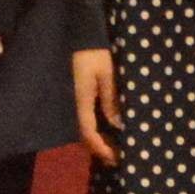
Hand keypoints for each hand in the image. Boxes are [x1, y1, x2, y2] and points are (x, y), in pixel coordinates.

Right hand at [73, 46, 121, 165]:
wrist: (80, 34)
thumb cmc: (94, 52)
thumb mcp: (107, 73)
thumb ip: (111, 98)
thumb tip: (117, 124)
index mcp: (81, 100)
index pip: (88, 132)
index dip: (101, 148)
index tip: (116, 157)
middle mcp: (76, 104)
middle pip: (84, 136)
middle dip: (100, 150)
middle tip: (119, 159)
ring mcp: (76, 101)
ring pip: (85, 129)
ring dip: (98, 141)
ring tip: (116, 148)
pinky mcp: (80, 96)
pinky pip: (87, 119)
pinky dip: (97, 130)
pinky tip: (109, 131)